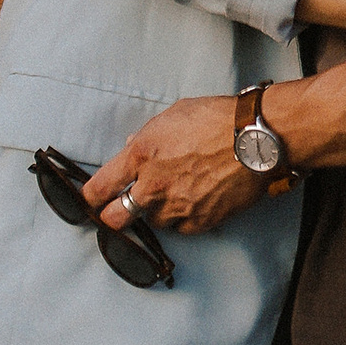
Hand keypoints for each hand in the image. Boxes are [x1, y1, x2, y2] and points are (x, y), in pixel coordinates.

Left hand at [81, 99, 271, 236]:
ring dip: (155, 212)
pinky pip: (180, 228)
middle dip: (111, 217)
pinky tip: (193, 201)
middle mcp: (153, 186)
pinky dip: (182, 219)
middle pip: (115, 219)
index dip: (89, 198)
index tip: (90, 201)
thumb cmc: (216, 119)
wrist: (256, 139)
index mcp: (140, 156)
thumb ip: (146, 137)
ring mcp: (176, 206)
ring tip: (173, 195)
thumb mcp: (171, 116)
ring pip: (152, 222)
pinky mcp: (200, 221)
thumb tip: (132, 147)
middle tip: (116, 212)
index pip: (99, 188)